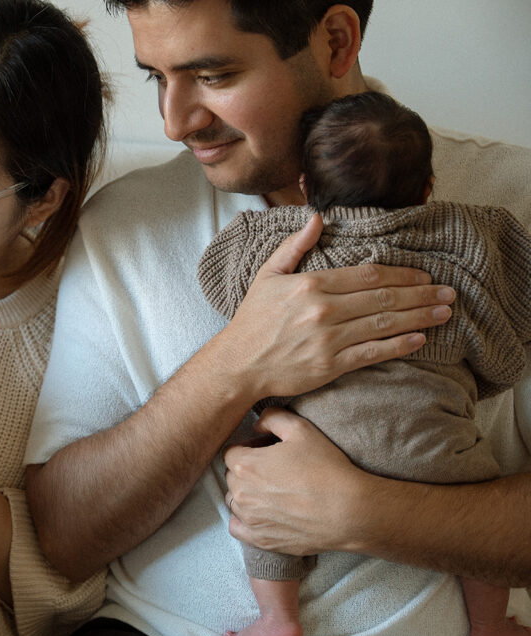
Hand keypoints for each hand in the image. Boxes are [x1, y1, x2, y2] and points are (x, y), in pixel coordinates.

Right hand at [219, 214, 455, 398]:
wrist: (238, 364)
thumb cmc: (253, 320)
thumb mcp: (267, 275)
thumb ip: (294, 246)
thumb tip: (317, 218)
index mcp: (311, 284)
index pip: (369, 275)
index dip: (402, 274)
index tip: (424, 275)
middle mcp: (324, 310)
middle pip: (384, 298)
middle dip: (421, 294)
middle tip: (448, 292)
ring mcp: (329, 339)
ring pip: (384, 324)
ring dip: (420, 317)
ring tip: (444, 312)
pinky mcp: (331, 365)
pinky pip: (373, 353)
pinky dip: (400, 346)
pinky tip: (420, 339)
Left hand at [223, 407, 370, 556]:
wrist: (350, 511)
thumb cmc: (326, 468)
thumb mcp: (301, 429)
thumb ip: (272, 418)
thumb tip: (256, 425)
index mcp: (245, 465)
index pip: (231, 453)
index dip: (248, 449)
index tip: (266, 451)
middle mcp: (241, 493)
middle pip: (232, 476)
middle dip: (247, 470)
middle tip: (274, 470)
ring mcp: (250, 519)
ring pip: (235, 501)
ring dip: (247, 494)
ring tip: (274, 492)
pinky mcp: (261, 539)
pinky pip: (237, 527)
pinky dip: (245, 520)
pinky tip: (264, 513)